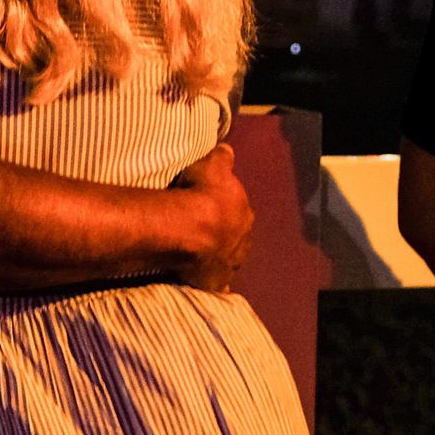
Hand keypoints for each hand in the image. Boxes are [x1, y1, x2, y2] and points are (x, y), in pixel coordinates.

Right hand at [170, 144, 252, 291]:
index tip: (214, 206)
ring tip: (202, 254)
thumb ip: (223, 157)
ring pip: (228, 260)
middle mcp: (242, 241)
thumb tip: (228, 149)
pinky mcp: (214, 282)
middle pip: (235, 237)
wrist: (189, 229)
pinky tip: (205, 283)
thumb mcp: (214, 164)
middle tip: (206, 231)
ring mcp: (230, 264)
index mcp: (245, 213)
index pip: (239, 210)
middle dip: (225, 235)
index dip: (226, 208)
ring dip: (219, 257)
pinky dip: (214, 284)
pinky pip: (216, 285)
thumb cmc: (203, 194)